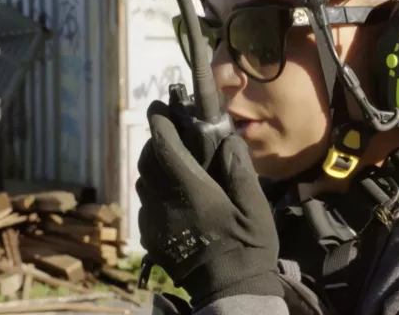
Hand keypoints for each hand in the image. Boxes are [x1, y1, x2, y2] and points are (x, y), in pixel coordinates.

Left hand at [136, 100, 281, 306]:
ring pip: (143, 182)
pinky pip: (145, 205)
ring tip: (169, 159)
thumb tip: (228, 140)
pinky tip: (171, 194)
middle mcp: (166, 204)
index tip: (159, 107)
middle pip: (147, 162)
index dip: (160, 124)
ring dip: (152, 165)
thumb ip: (240, 171)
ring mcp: (155, 223)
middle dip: (154, 142)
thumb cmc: (248, 247)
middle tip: (167, 131)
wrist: (230, 291)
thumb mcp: (255, 208)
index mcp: (193, 193)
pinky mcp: (152, 238)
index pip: (166, 149)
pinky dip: (153, 191)